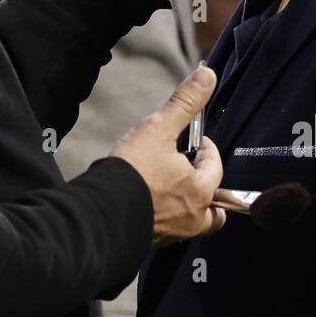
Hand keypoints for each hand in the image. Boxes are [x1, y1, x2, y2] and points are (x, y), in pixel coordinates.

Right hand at [110, 65, 224, 245]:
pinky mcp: (151, 240)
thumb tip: (206, 76)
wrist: (100, 210)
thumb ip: (184, 102)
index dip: (206, 148)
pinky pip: (170, 231)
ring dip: (190, 206)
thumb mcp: (159, 127)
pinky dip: (168, 218)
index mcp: (200, 190)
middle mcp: (192, 218)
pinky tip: (151, 204)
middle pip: (214, 204)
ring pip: (195, 223)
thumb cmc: (132, 172)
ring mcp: (173, 233)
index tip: (195, 141)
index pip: (215, 166)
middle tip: (189, 168)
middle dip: (204, 183)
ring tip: (175, 191)